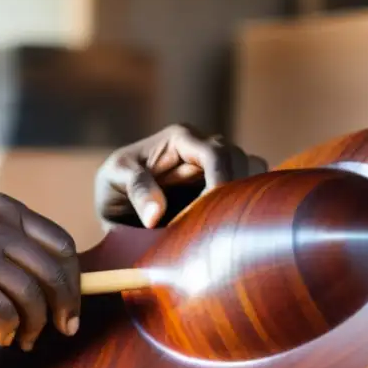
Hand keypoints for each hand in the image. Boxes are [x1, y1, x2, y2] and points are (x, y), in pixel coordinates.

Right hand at [0, 193, 79, 350]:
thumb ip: (9, 239)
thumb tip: (58, 277)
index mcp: (2, 208)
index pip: (60, 243)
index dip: (73, 277)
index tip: (72, 302)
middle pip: (54, 271)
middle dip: (65, 306)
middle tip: (63, 328)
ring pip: (33, 296)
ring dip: (35, 325)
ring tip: (23, 338)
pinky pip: (6, 314)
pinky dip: (10, 331)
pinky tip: (0, 337)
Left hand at [95, 124, 266, 228]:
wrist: (116, 209)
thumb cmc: (114, 186)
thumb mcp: (114, 180)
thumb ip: (136, 188)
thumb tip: (156, 214)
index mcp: (181, 139)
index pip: (216, 153)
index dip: (222, 180)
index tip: (216, 210)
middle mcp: (204, 148)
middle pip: (242, 161)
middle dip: (236, 192)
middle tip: (219, 226)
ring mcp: (217, 168)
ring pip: (253, 174)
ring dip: (244, 199)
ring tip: (224, 227)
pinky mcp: (224, 189)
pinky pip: (250, 192)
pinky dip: (245, 208)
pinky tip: (228, 229)